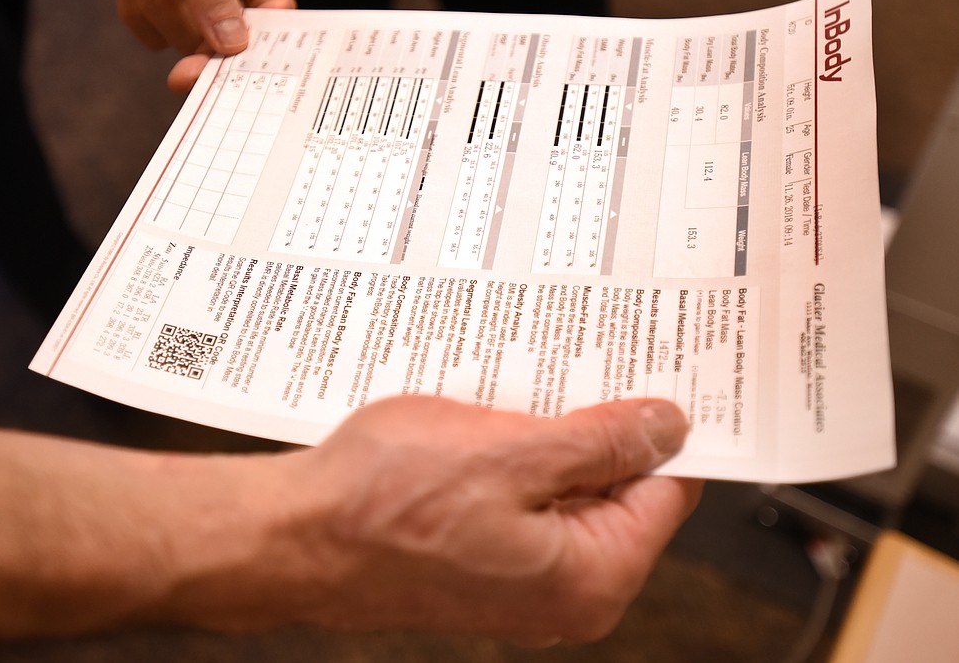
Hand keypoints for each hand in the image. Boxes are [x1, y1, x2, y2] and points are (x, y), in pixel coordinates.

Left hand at [12, 0, 294, 92]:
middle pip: (231, 34)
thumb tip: (232, 40)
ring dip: (154, 2)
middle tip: (183, 71)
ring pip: (186, 37)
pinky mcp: (152, 1)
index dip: (262, 38)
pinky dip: (132, 6)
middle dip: (196, 32)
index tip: (239, 65)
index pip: (275, 2)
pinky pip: (151, 33)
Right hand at [268, 395, 701, 644]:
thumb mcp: (508, 451)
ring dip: (547, 438)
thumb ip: (599, 442)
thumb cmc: (381, 504)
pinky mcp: (483, 562)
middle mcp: (562, 593)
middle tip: (573, 368)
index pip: (667, 492)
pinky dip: (512, 459)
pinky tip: (483, 422)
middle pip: (617, 492)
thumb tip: (666, 427)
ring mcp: (520, 581)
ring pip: (564, 490)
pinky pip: (522, 501)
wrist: (293, 538)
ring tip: (512, 394)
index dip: (662, 429)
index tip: (652, 375)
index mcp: (589, 577)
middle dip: (598, 430)